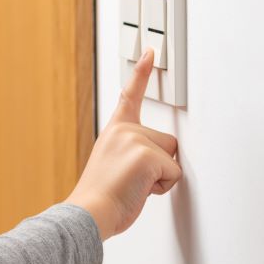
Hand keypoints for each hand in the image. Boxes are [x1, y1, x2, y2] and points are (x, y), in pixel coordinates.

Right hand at [65, 47, 182, 239]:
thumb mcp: (114, 166)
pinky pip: (174, 173)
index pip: (130, 95)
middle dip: (159, 165)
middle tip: (132, 181)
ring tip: (134, 186)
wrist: (89, 212)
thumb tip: (160, 162)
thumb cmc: (101, 198)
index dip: (141, 72)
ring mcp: (135, 140)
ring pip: (172, 158)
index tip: (151, 51)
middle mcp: (124, 130)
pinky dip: (162, 188)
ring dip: (161, 177)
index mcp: (115, 130)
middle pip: (167, 142)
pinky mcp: (147, 155)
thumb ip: (134, 153)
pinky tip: (139, 191)